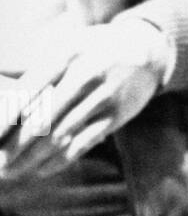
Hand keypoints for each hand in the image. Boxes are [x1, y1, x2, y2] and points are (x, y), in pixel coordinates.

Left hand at [0, 20, 171, 182]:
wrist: (146, 50)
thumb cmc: (92, 48)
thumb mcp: (61, 43)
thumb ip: (26, 60)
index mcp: (64, 56)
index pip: (28, 92)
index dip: (6, 119)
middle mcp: (84, 77)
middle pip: (43, 120)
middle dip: (15, 146)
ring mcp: (102, 99)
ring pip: (61, 137)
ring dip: (33, 159)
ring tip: (12, 172)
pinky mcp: (116, 118)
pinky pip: (84, 144)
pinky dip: (60, 161)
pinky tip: (40, 171)